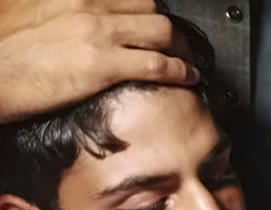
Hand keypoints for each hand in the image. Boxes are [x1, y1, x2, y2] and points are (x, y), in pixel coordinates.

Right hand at [0, 0, 197, 122]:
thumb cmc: (13, 54)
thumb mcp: (40, 15)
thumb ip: (71, 13)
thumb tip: (94, 23)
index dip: (149, 12)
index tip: (155, 27)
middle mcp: (90, 6)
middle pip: (152, 9)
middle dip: (171, 30)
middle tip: (178, 47)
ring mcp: (99, 34)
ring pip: (162, 32)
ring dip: (182, 50)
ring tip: (188, 63)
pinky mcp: (104, 65)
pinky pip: (158, 65)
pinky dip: (181, 71)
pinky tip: (188, 78)